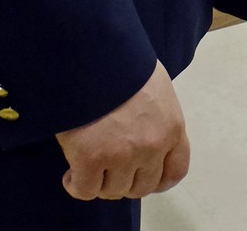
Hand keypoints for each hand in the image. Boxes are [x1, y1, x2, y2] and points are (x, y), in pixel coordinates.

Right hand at [55, 61, 189, 200]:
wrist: (92, 54)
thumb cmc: (121, 64)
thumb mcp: (154, 87)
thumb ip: (155, 117)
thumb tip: (142, 131)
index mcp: (172, 128)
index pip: (175, 171)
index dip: (157, 180)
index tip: (140, 176)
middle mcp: (152, 147)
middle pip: (141, 187)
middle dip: (123, 181)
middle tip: (107, 168)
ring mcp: (122, 156)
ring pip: (113, 191)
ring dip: (99, 183)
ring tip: (87, 167)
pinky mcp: (90, 159)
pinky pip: (85, 190)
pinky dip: (76, 186)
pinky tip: (71, 173)